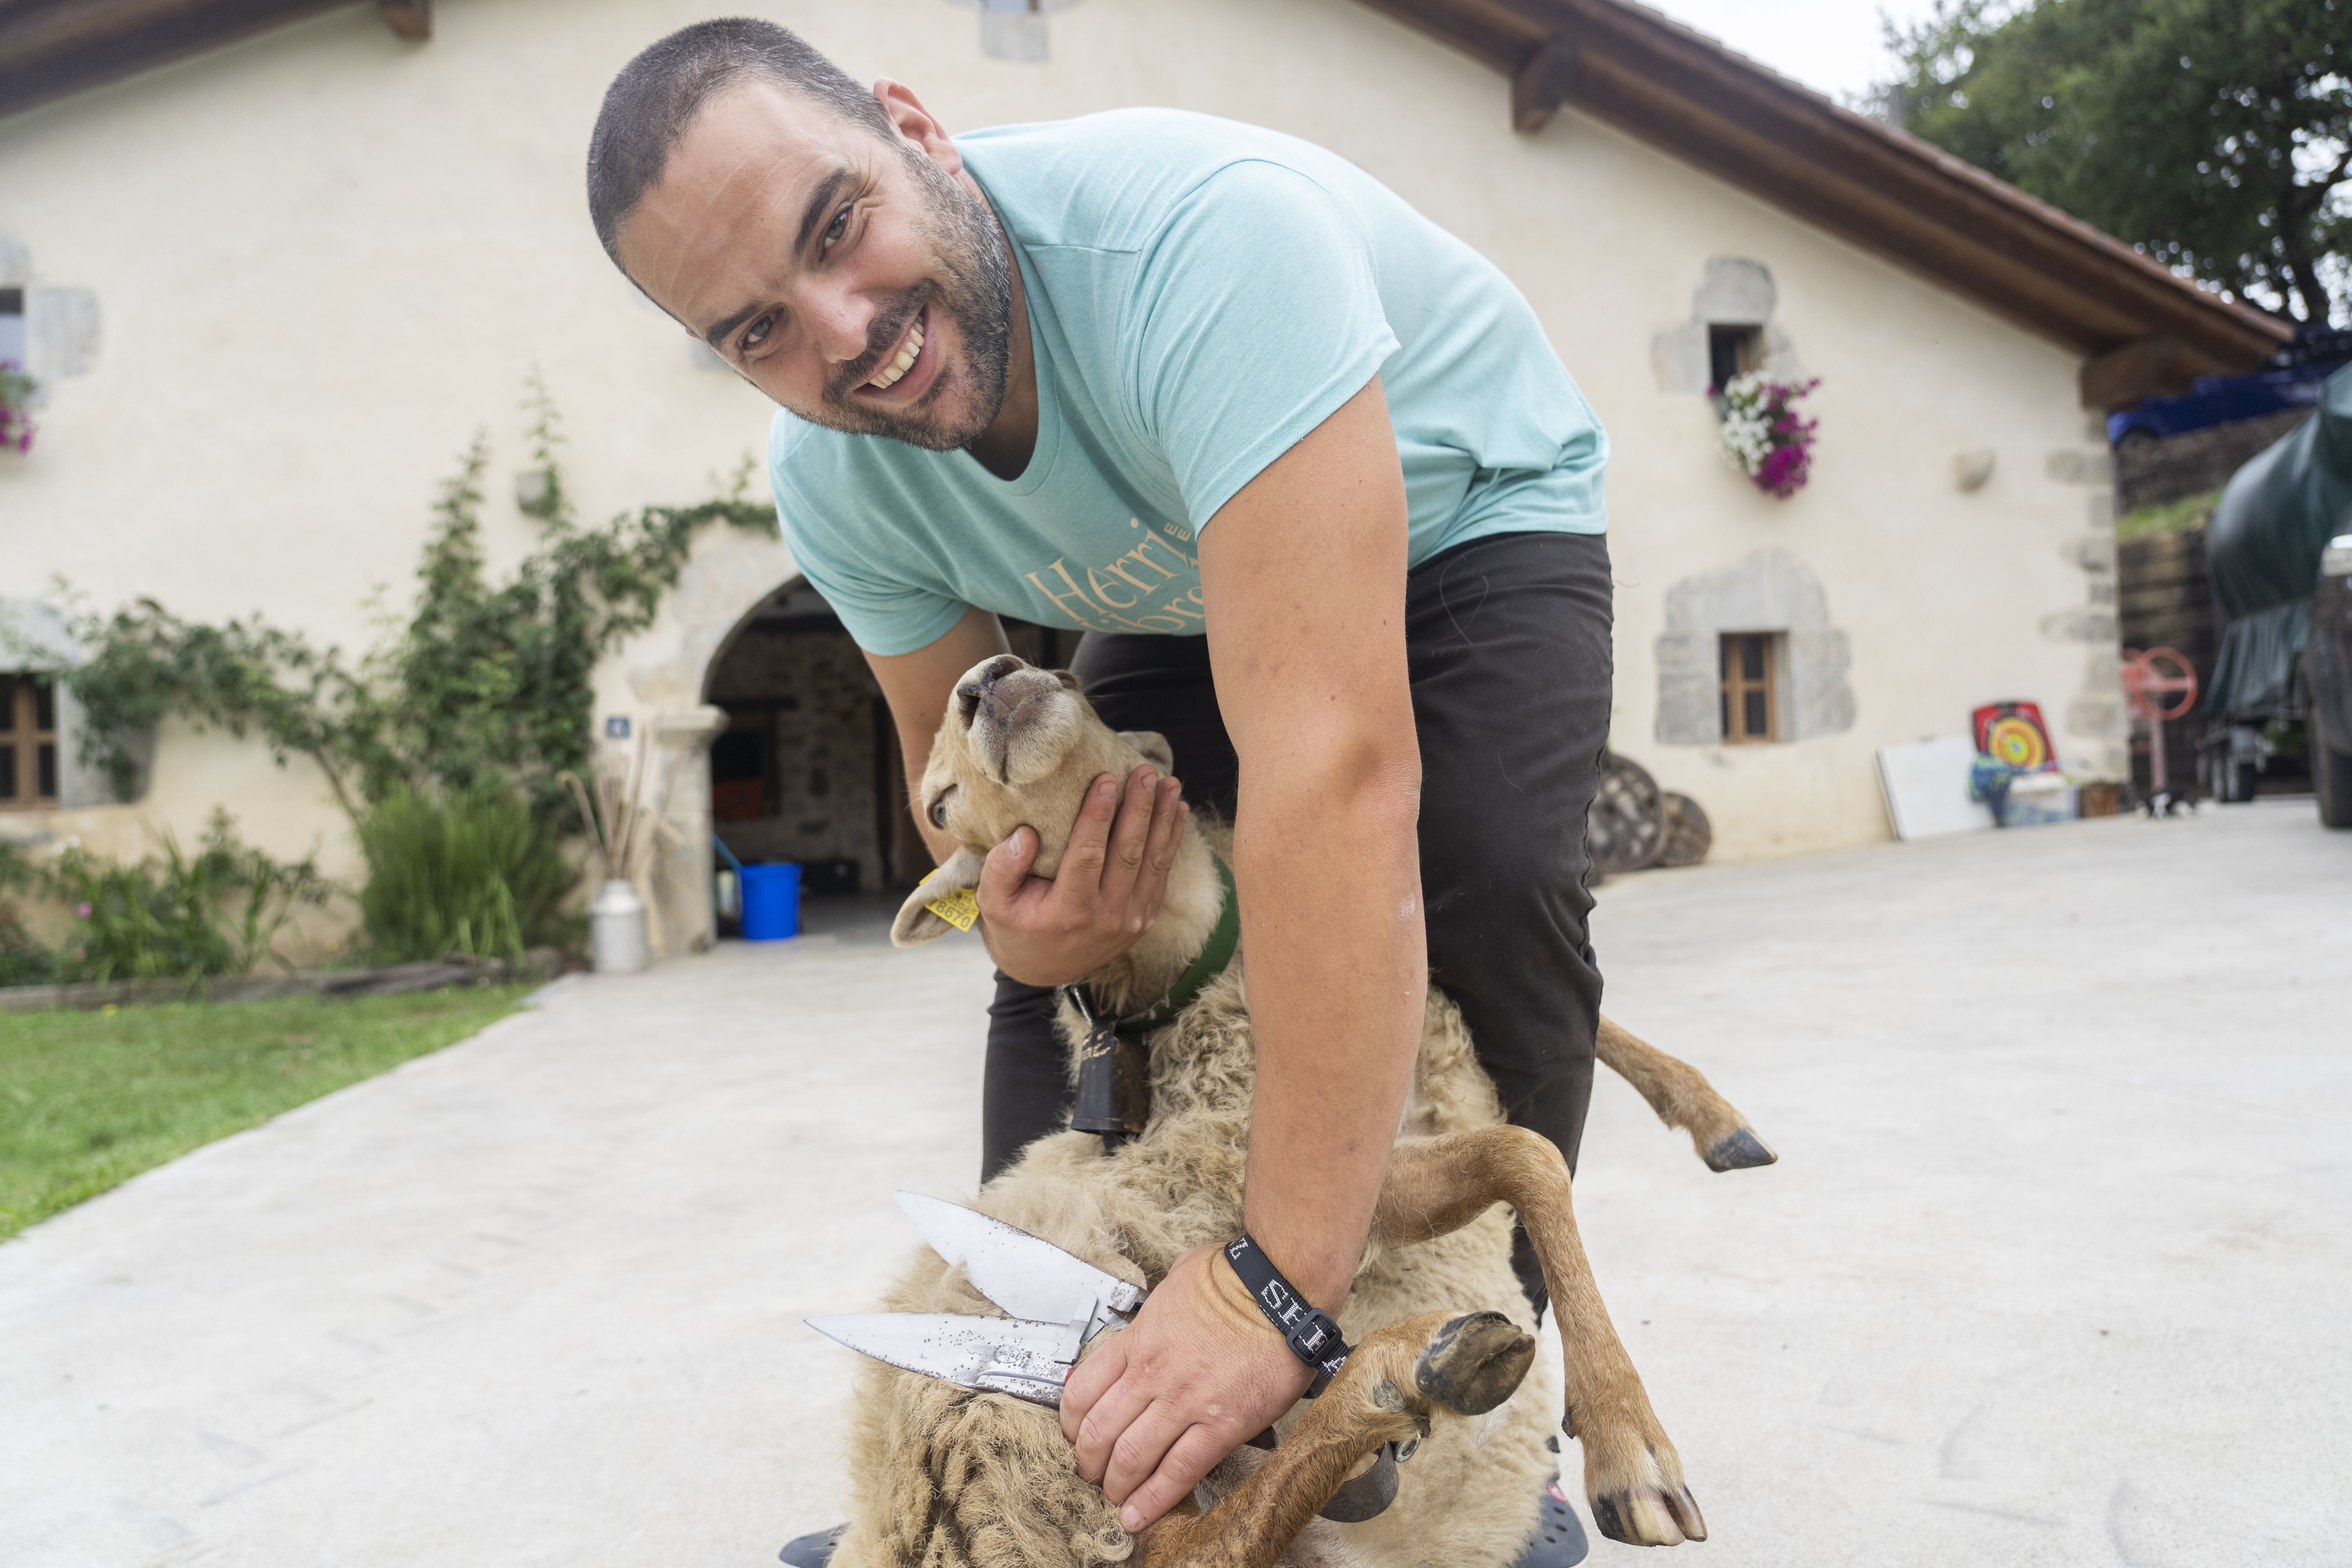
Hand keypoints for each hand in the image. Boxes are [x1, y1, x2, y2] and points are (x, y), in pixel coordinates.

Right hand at [977, 765, 1187, 986]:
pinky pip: (1162, 874)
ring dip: (1165, 820)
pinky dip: (1171, 841)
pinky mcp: (1144, 918)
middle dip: (1141, 809)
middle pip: (1129, 853)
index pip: (1088, 855)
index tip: (1107, 778)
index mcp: (1069, 911)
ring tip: (1170, 784)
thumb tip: (1025, 834)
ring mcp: (1131, 920)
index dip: (1099, 815)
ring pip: (1153, 862)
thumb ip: (1002, 869)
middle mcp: (1106, 917)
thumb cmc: (1016, 926)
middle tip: (1146, 772)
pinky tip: (1178, 811)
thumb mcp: (994, 903)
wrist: (1044, 969)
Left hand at [1061, 1244, 1314, 1532]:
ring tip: (1116, 1499)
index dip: (1071, 1424)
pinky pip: (1178, 1471)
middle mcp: (1152, 1373)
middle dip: (1088, 1463)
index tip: (1076, 1436)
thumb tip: (1157, 1314)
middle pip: (1098, 1432)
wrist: (1281, 1288)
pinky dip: (1154, 1500)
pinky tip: (1140, 1514)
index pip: (1081, 1391)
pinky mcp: (1222, 1425)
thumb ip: (1158, 1306)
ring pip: (1131, 1458)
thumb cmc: (1236, 1279)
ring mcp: (1184, 1402)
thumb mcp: (1177, 1280)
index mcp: (1138, 1339)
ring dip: (1116, 1486)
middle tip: (1092, 1474)